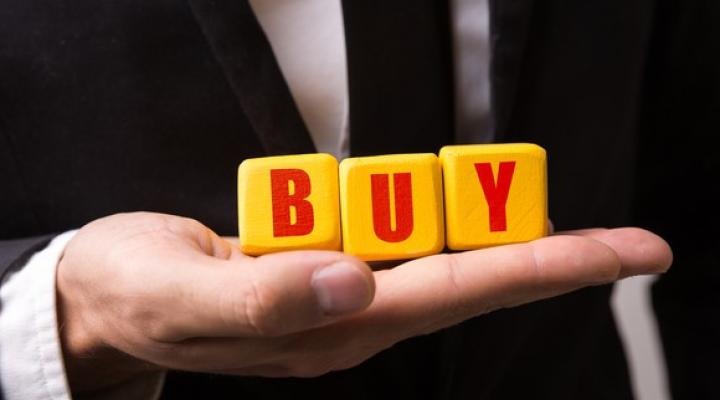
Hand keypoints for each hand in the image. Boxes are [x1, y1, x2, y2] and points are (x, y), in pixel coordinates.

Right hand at [57, 212, 671, 391]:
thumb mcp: (178, 292)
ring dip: (463, 221)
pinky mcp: (322, 269)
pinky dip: (415, 214)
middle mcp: (347, 317)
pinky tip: (427, 206)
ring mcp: (338, 295)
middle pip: (463, 274)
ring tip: (485, 217)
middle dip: (530, 244)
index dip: (543, 267)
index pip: (456, 293)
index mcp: (324, 327)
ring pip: (429, 252)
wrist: (104, 301)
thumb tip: (348, 279)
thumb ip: (262, 292)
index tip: (622, 253)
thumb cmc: (135, 295)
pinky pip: (388, 237)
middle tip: (597, 229)